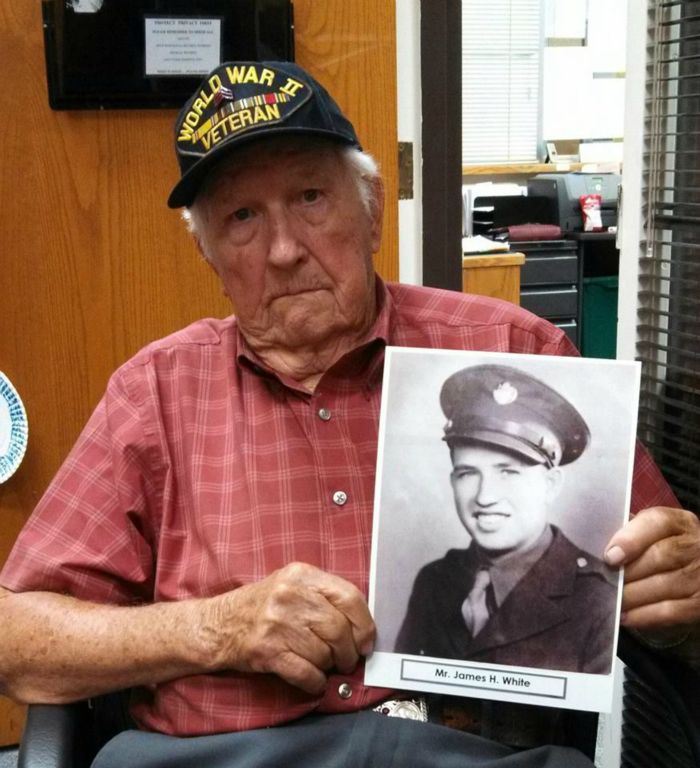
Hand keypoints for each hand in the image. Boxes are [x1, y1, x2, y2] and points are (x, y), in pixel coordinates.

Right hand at [207, 562, 374, 693]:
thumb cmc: (263, 606)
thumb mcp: (293, 585)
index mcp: (301, 574)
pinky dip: (315, 682)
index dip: (364, 624)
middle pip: (339, 629)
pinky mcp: (267, 651)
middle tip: (345, 659)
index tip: (366, 641)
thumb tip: (363, 627)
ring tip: (320, 662)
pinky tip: (312, 678)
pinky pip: (307, 674)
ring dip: (328, 666)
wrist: (218, 624)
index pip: (349, 597)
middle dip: (348, 651)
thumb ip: (325, 596)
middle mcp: (290, 595)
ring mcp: (277, 623)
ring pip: (324, 653)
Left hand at [604, 507, 699, 628]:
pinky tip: (625, 616)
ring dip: (632, 595)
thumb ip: (629, 533)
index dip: (631, 538)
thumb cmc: (661, 548)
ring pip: (664, 585)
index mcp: (679, 523)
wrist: (695, 570)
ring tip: (609, 600)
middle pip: (661, 555)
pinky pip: (672, 611)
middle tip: (604, 582)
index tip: (610, 556)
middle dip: (628, 571)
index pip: (658, 522)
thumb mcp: (651, 533)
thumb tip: (596, 544)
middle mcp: (695, 546)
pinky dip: (645, 615)